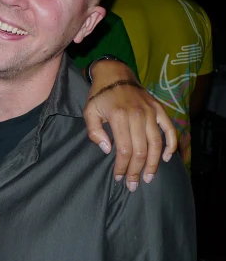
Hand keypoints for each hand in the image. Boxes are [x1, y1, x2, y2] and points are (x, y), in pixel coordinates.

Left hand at [84, 60, 176, 190]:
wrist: (115, 74)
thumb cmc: (99, 96)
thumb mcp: (89, 112)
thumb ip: (94, 132)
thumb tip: (107, 150)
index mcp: (119, 117)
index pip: (124, 150)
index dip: (123, 168)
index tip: (119, 178)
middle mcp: (138, 115)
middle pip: (141, 151)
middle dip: (137, 171)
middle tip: (134, 186)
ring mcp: (151, 112)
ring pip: (156, 144)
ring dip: (153, 164)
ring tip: (148, 178)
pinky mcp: (159, 110)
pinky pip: (170, 129)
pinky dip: (171, 144)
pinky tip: (168, 158)